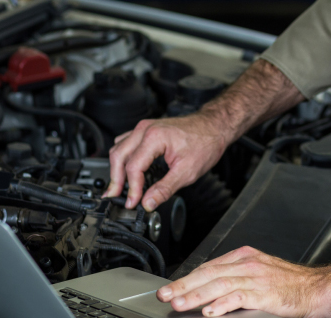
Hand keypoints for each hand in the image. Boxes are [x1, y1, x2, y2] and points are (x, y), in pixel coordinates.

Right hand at [105, 113, 228, 210]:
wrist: (214, 127)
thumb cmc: (205, 143)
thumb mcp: (187, 172)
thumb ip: (164, 189)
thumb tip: (147, 203)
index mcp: (154, 138)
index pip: (133, 167)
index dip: (132, 189)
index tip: (132, 203)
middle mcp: (145, 129)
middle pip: (118, 156)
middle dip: (116, 180)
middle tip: (116, 198)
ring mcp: (144, 127)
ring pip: (119, 149)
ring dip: (117, 169)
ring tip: (119, 188)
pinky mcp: (146, 130)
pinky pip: (126, 143)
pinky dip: (123, 159)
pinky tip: (127, 171)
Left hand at [157, 246, 330, 317]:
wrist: (324, 289)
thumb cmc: (296, 287)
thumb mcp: (263, 277)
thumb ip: (239, 283)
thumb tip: (213, 297)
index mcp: (246, 257)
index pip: (210, 266)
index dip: (189, 277)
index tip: (172, 287)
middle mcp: (248, 263)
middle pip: (208, 273)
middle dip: (184, 285)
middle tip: (165, 296)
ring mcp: (256, 277)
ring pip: (217, 284)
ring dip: (195, 296)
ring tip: (178, 304)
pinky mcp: (265, 292)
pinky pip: (238, 297)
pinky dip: (221, 304)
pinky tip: (209, 312)